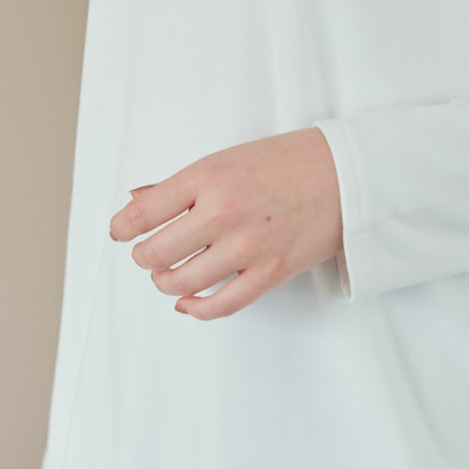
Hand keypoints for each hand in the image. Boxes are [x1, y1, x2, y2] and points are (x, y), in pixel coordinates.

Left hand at [108, 127, 343, 319]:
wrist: (347, 174)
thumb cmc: (290, 162)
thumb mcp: (227, 159)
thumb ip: (180, 185)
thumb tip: (137, 201)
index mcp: (208, 176)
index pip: (141, 214)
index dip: (121, 229)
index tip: (120, 233)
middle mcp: (223, 212)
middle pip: (155, 254)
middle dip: (145, 258)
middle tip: (149, 255)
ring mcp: (247, 246)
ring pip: (181, 283)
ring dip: (166, 283)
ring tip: (169, 274)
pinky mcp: (271, 273)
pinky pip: (221, 305)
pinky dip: (197, 309)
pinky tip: (189, 303)